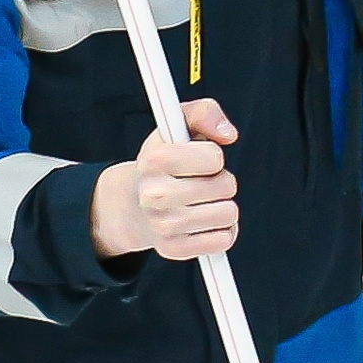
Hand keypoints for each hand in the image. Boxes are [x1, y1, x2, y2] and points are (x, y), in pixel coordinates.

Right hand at [91, 98, 238, 260]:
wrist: (133, 205)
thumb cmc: (164, 161)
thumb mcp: (176, 126)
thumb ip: (204, 113)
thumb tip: (228, 134)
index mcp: (155, 160)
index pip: (214, 158)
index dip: (212, 156)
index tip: (197, 159)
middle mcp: (155, 194)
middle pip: (226, 186)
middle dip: (220, 180)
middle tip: (199, 181)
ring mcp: (164, 225)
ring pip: (229, 214)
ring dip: (222, 206)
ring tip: (201, 200)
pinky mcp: (174, 249)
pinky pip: (225, 239)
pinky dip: (221, 230)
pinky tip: (202, 222)